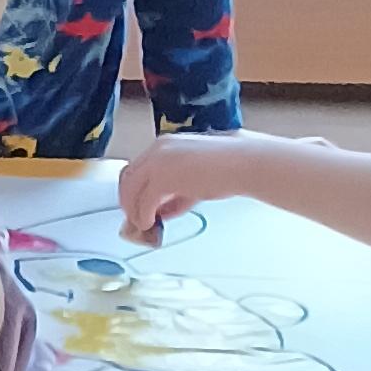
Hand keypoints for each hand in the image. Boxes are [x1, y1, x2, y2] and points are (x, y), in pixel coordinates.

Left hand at [117, 134, 256, 238]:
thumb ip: (172, 193)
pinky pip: (142, 203)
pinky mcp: (162, 177)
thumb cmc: (226, 168)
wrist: (243, 163)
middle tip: (136, 220)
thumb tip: (161, 211)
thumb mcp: (192, 179)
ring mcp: (158, 162)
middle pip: (127, 180)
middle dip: (129, 202)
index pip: (135, 169)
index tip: (137, 207)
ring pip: (130, 192)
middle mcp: (158, 149)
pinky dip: (143, 217)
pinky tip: (150, 224)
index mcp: (165, 145)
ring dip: (134, 212)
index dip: (133, 191)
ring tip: (144, 224)